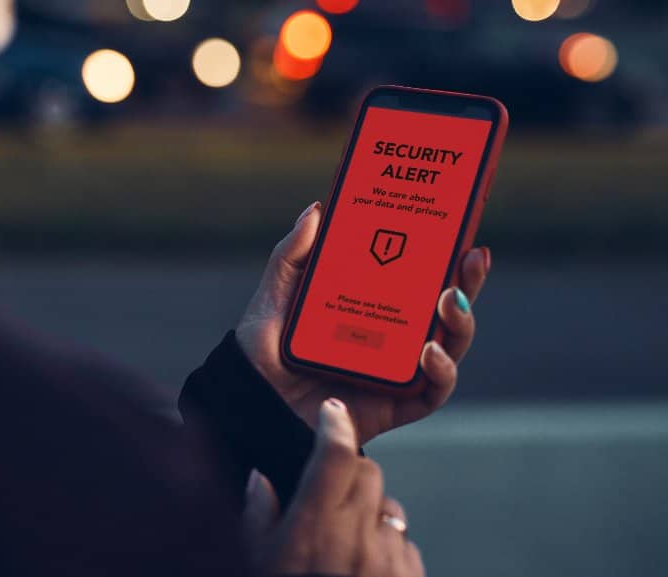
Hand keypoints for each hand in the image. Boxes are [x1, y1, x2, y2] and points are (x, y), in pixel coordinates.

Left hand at [236, 201, 490, 443]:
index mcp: (372, 305)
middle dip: (468, 281)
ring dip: (462, 322)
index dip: (446, 254)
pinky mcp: (396, 405)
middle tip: (472, 256)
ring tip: (449, 299)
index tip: (460, 226)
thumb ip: (293, 254)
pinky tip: (429, 350)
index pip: (419, 277)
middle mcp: (393, 336)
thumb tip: (317, 208)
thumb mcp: (276, 294)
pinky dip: (442, 371)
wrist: (252, 402)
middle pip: (445, 308)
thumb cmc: (263, 350)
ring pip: (451, 345)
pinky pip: (434, 392)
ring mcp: (398, 370)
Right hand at [243, 399, 422, 576]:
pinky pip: (406, 544)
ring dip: (372, 514)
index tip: (333, 410)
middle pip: (369, 472)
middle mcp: (355, 535)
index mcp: (315, 525)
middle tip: (333, 494)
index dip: (336, 425)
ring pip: (390, 508)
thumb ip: (259, 514)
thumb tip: (260, 479)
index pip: (335, 455)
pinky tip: (366, 565)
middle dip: (353, 473)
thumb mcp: (260, 559)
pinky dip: (388, 547)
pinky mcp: (409, 575)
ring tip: (348, 540)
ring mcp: (386, 556)